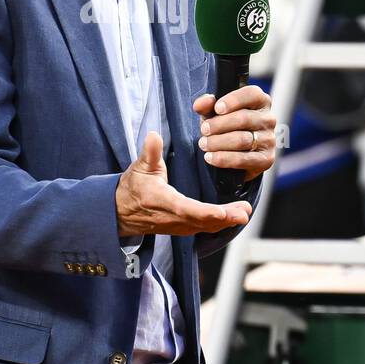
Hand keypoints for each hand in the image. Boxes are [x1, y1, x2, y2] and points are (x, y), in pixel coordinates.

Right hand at [115, 131, 251, 236]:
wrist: (120, 211)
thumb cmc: (133, 187)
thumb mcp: (139, 167)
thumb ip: (149, 152)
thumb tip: (154, 135)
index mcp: (162, 201)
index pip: (186, 209)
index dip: (206, 212)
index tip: (224, 212)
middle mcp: (171, 218)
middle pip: (201, 221)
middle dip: (224, 218)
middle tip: (244, 212)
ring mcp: (177, 225)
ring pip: (205, 227)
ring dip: (225, 221)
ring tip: (243, 213)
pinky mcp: (182, 227)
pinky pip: (203, 228)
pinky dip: (219, 224)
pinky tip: (233, 217)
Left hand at [194, 85, 275, 182]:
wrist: (234, 155)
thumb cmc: (225, 127)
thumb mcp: (214, 113)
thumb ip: (207, 106)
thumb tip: (200, 104)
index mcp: (260, 101)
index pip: (252, 94)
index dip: (234, 100)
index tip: (217, 108)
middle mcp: (268, 119)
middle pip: (244, 118)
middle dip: (219, 124)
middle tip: (203, 130)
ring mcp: (269, 140)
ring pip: (242, 140)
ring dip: (218, 142)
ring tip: (204, 144)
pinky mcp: (266, 159)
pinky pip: (244, 159)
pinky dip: (224, 159)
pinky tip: (211, 157)